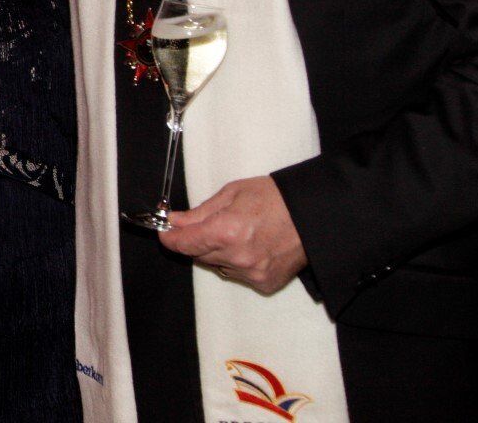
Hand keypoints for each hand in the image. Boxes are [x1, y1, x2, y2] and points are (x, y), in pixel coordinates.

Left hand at [161, 175, 306, 293]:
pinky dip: (236, 263)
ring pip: (217, 266)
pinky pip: (237, 275)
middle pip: (197, 256)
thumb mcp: (232, 193)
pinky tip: (251, 247)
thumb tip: (175, 221)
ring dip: (218, 253)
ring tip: (238, 234)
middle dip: (196, 241)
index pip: (184, 243)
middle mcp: (237, 258)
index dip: (170, 238)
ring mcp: (252, 274)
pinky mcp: (264, 284)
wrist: (312, 215)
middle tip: (208, 226)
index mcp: (227, 232)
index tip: (165, 233)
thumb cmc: (274, 198)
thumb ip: (200, 212)